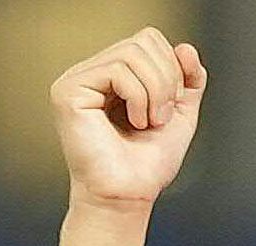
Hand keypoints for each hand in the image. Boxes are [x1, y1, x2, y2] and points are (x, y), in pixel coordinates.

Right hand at [52, 28, 204, 210]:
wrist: (129, 196)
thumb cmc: (145, 166)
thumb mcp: (179, 111)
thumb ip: (188, 77)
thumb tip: (185, 47)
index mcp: (112, 78)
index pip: (148, 40)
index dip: (170, 66)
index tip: (170, 106)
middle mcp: (91, 76)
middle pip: (142, 40)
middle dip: (165, 77)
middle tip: (160, 117)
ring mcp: (76, 83)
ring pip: (132, 53)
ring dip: (154, 89)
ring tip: (149, 121)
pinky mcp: (68, 93)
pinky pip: (118, 70)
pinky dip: (138, 96)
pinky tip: (134, 121)